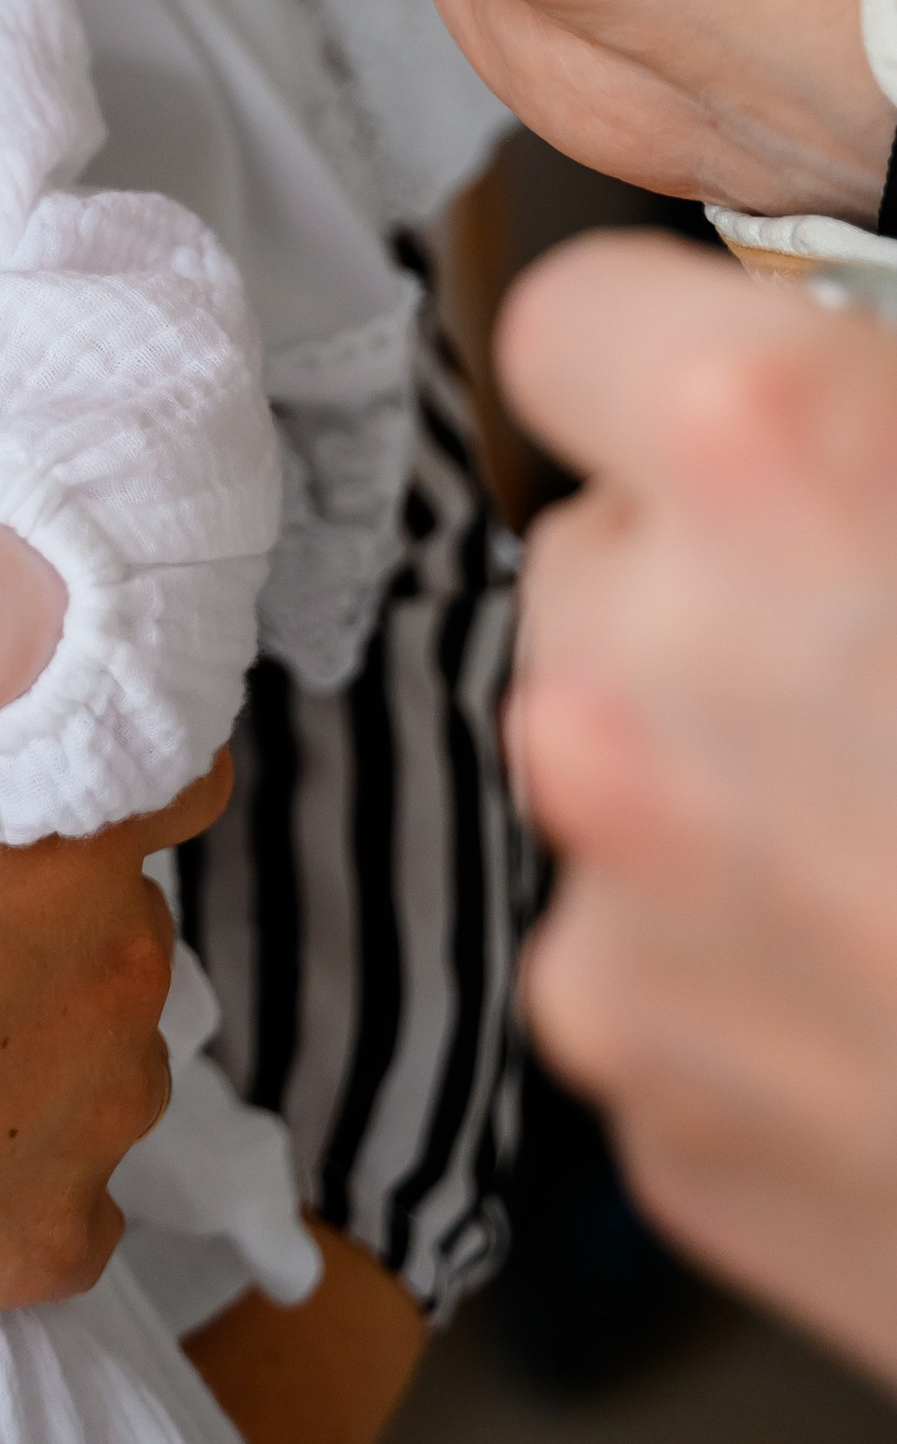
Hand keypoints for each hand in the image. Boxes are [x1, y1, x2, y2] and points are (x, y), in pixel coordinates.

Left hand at [503, 232, 896, 1384]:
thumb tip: (880, 413)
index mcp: (762, 462)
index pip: (576, 331)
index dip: (680, 369)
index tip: (766, 430)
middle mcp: (639, 683)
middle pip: (601, 568)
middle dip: (724, 596)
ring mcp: (629, 918)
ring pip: (628, 783)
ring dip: (743, 791)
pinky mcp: (658, 1112)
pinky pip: (676, 983)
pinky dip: (772, 981)